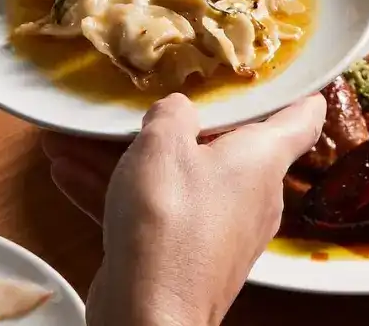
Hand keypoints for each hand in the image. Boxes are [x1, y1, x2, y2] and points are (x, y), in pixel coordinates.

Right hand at [43, 93, 325, 325]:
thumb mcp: (162, 143)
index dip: (296, 88)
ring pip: (177, 178)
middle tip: (140, 99)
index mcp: (263, 158)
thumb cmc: (168, 220)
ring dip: (125, 157)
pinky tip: (66, 173)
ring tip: (70, 137)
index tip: (278, 68)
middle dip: (174, 124)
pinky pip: (156, 212)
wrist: (149, 315)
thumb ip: (172, 112)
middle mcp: (253, 194)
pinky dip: (118, 192)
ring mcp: (221, 229)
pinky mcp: (188, 256)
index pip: (302, 116)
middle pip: (222, 144)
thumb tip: (178, 111)